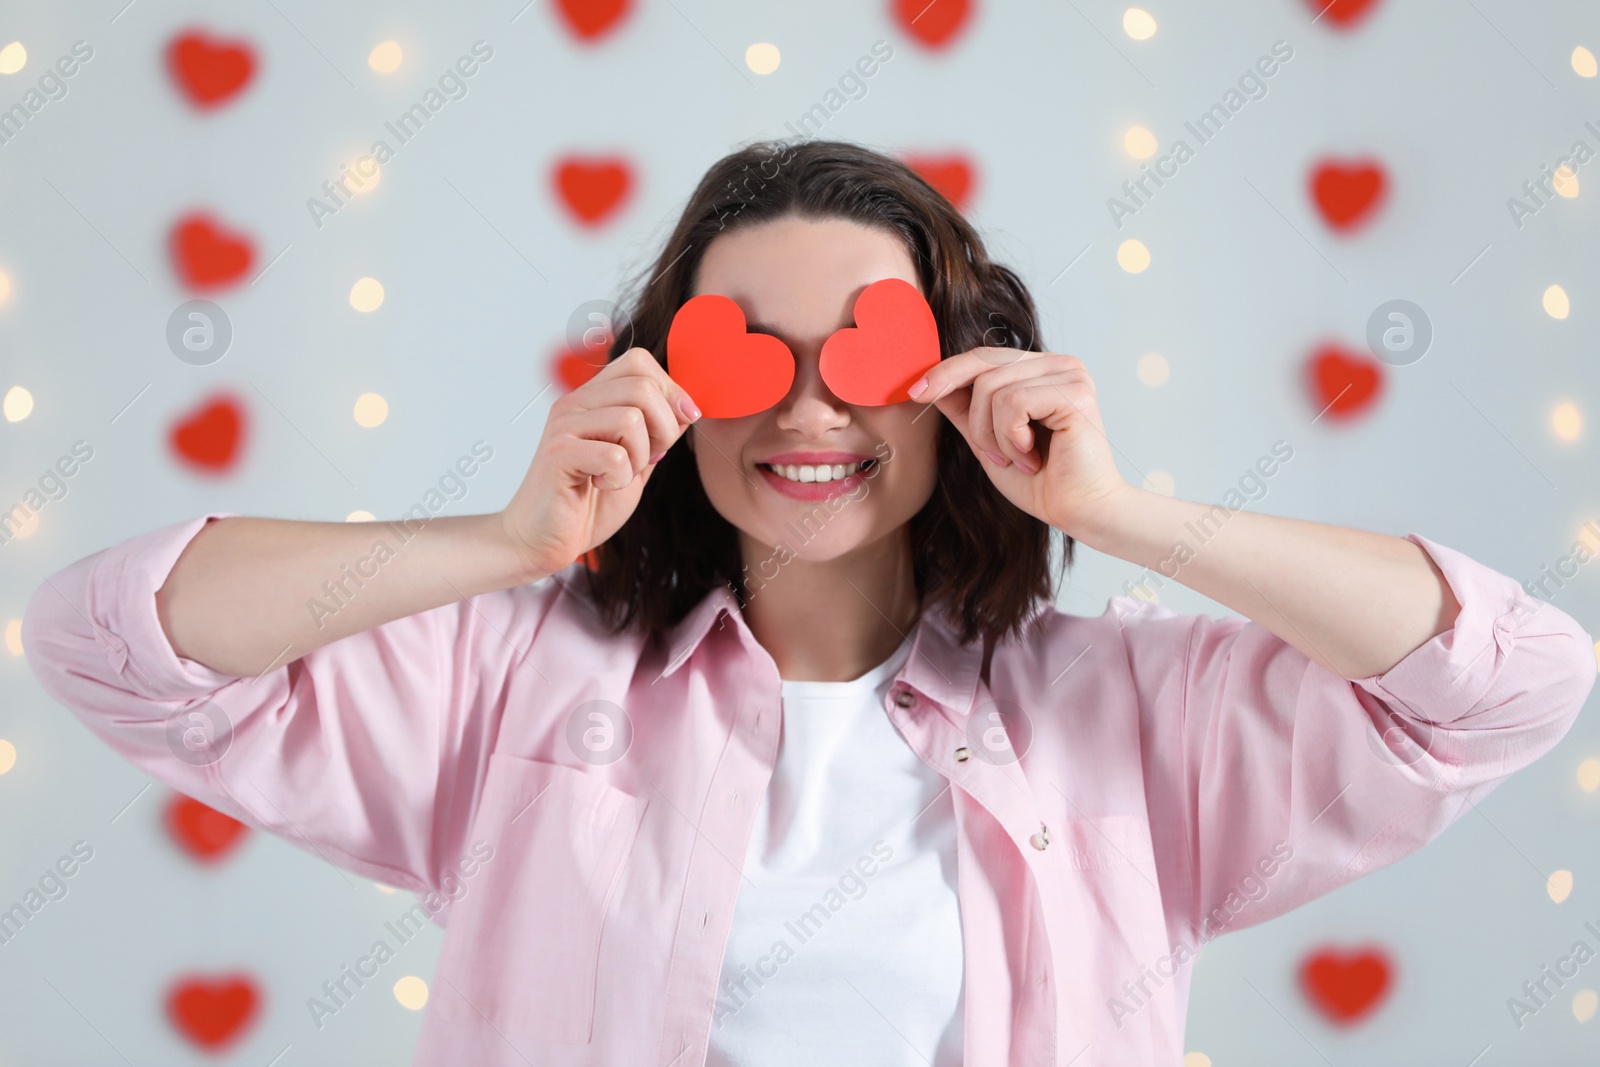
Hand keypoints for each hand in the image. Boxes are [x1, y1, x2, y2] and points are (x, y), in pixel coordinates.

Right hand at [500, 348, 700, 578]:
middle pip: (643, 387)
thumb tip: (688, 407)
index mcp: (592, 398)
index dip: (671, 391)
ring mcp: (564, 426)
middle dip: (663, 429)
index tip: (679, 425)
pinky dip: (620, 479)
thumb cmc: (588, 503)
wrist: (542, 540)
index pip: (640, 362)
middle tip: (647, 459)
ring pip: (631, 419)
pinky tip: (601, 485)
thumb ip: (656, 432)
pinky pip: (614, 455)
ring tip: (619, 475)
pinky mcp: (558, 454)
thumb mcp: (635, 461)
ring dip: (639, 457)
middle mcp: (575, 403)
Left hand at [913, 348, 1128, 536]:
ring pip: (992, 389)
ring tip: (1021, 459)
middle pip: (982, 369)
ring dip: (995, 437)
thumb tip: (929, 385)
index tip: (915, 394)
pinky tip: (1033, 457)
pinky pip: (1013, 403)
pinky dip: (1012, 438)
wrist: (1078, 512)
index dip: (946, 373)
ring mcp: (1070, 374)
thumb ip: (965, 411)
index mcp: (1041, 370)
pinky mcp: (1075, 392)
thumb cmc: (1040, 482)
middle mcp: (1059, 363)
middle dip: (975, 420)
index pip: (983, 357)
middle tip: (995, 456)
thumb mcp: (988, 441)